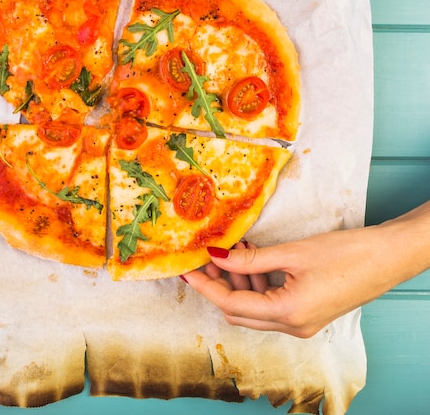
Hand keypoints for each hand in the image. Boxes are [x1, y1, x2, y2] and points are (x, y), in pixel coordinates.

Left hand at [182, 201, 429, 337]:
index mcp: (288, 314)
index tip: (186, 270)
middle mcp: (292, 326)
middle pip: (239, 310)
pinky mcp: (307, 313)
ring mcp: (301, 322)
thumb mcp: (292, 253)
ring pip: (254, 306)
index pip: (232, 304)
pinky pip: (270, 302)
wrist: (388, 257)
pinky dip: (257, 281)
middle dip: (219, 284)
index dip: (206, 286)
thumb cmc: (347, 254)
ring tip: (234, 249)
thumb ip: (250, 258)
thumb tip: (216, 256)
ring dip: (239, 280)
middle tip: (206, 256)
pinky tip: (252, 256)